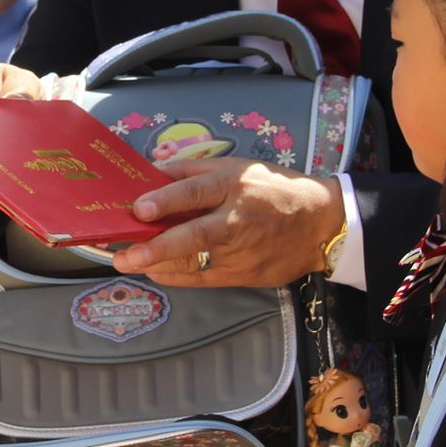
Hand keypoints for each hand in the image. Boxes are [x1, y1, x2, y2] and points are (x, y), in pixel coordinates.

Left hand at [112, 159, 340, 288]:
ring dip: (159, 265)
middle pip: (195, 235)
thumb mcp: (237, 167)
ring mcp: (242, 251)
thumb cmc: (271, 189)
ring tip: (130, 263)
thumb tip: (151, 172)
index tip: (139, 208)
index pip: (195, 192)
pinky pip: (204, 279)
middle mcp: (237, 219)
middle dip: (157, 247)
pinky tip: (156, 271)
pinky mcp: (245, 275)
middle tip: (125, 255)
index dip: (166, 200)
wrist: (320, 223)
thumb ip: (192, 171)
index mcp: (234, 185)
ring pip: (195, 262)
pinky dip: (177, 277)